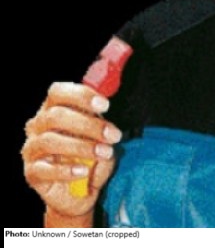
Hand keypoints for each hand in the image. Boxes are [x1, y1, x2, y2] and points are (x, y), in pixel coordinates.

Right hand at [22, 82, 120, 218]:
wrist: (80, 191)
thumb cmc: (89, 154)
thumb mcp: (98, 133)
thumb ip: (99, 117)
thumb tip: (104, 104)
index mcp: (53, 108)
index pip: (58, 92)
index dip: (81, 95)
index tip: (105, 105)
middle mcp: (38, 125)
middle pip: (56, 116)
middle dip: (88, 124)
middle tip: (112, 135)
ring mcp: (32, 149)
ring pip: (50, 141)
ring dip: (81, 146)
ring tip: (105, 153)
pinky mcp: (32, 173)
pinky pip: (45, 169)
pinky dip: (66, 170)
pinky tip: (84, 171)